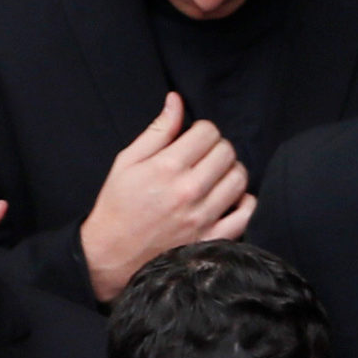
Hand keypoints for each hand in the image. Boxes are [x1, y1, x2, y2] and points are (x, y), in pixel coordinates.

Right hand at [78, 94, 253, 303]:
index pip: (208, 132)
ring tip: (215, 177)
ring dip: (231, 172)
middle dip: (217, 148)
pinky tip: (230, 200)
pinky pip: (246, 215)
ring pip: (239, 179)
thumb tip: (176, 101)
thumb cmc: (117, 206)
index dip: (202, 131)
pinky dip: (244, 203)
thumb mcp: (127, 162)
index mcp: (167, 168)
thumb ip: (157, 131)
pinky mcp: (211, 240)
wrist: (111, 256)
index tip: (193, 140)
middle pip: (227, 152)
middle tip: (204, 158)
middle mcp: (188, 191)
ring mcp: (203, 218)